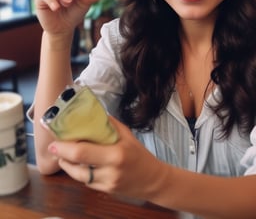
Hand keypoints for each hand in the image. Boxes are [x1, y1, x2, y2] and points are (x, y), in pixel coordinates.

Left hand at [47, 117, 168, 201]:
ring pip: (78, 176)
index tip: (54, 140)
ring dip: (67, 165)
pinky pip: (86, 181)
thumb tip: (92, 113)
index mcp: (116, 154)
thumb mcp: (128, 135)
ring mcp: (106, 184)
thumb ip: (109, 125)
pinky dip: (79, 172)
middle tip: (54, 146)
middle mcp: (109, 171)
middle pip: (77, 166)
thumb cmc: (140, 154)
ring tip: (63, 155)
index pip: (82, 152)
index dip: (64, 147)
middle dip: (61, 155)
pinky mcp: (104, 191)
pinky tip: (79, 164)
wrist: (152, 179)